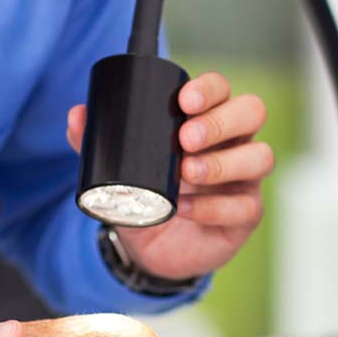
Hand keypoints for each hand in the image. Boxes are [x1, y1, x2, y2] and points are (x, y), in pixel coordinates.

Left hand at [68, 71, 272, 278]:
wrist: (150, 248)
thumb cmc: (145, 193)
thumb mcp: (119, 167)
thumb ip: (98, 141)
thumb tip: (77, 115)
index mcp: (209, 118)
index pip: (222, 90)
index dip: (209, 88)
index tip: (183, 99)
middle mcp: (235, 142)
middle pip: (251, 112)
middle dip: (220, 121)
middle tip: (185, 137)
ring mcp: (245, 178)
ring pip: (260, 156)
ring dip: (223, 162)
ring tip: (188, 171)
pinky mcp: (246, 214)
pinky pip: (245, 206)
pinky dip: (214, 206)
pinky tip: (187, 208)